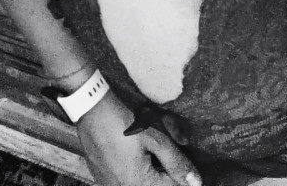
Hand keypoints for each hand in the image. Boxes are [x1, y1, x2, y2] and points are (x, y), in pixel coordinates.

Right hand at [76, 90, 201, 185]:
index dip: (182, 173)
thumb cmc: (125, 121)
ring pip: (141, 183)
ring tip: (147, 149)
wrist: (90, 107)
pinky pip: (125, 182)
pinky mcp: (102, 179)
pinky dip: (135, 172)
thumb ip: (177, 163)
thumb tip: (197, 183)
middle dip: (165, 173)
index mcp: (139, 184)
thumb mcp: (155, 139)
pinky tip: (133, 153)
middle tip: (162, 149)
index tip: (181, 157)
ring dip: (150, 171)